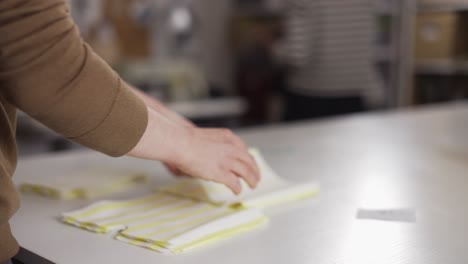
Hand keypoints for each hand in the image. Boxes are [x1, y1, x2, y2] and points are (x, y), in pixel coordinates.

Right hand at [128, 108, 259, 193]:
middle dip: (254, 170)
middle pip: (249, 161)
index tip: (250, 164)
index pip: (244, 149)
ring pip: (246, 172)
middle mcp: (231, 148)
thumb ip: (215, 145)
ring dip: (251, 180)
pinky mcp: (221, 173)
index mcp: (228, 137)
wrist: (181, 143)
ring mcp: (227, 161)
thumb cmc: (186, 140)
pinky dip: (238, 188)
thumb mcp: (207, 137)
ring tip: (253, 186)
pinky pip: (234, 183)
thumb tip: (213, 153)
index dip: (249, 159)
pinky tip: (237, 192)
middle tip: (256, 177)